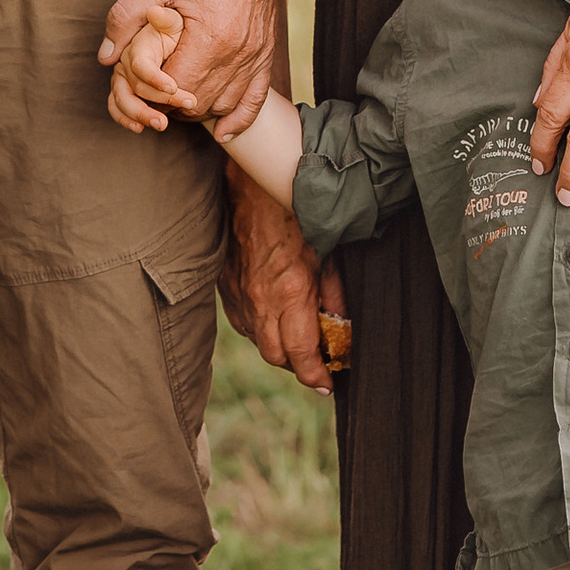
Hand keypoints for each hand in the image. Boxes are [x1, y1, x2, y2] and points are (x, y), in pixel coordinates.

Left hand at [99, 0, 280, 133]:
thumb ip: (126, 18)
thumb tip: (106, 57)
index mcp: (211, 38)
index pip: (175, 90)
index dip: (151, 92)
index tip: (139, 80)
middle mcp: (238, 52)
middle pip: (199, 103)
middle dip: (170, 102)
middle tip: (151, 87)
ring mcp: (256, 54)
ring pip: (224, 104)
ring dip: (198, 108)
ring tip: (176, 97)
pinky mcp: (266, 50)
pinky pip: (256, 98)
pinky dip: (239, 117)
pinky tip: (224, 129)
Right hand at [219, 179, 346, 394]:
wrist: (251, 185)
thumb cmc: (294, 212)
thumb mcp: (328, 251)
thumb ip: (335, 292)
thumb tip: (343, 325)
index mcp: (291, 292)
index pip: (301, 354)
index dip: (316, 375)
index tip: (327, 383)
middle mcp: (261, 300)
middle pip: (277, 356)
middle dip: (298, 367)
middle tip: (317, 364)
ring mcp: (240, 295)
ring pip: (257, 341)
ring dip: (278, 348)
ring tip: (298, 340)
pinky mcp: (226, 286)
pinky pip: (242, 321)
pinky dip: (260, 329)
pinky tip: (274, 318)